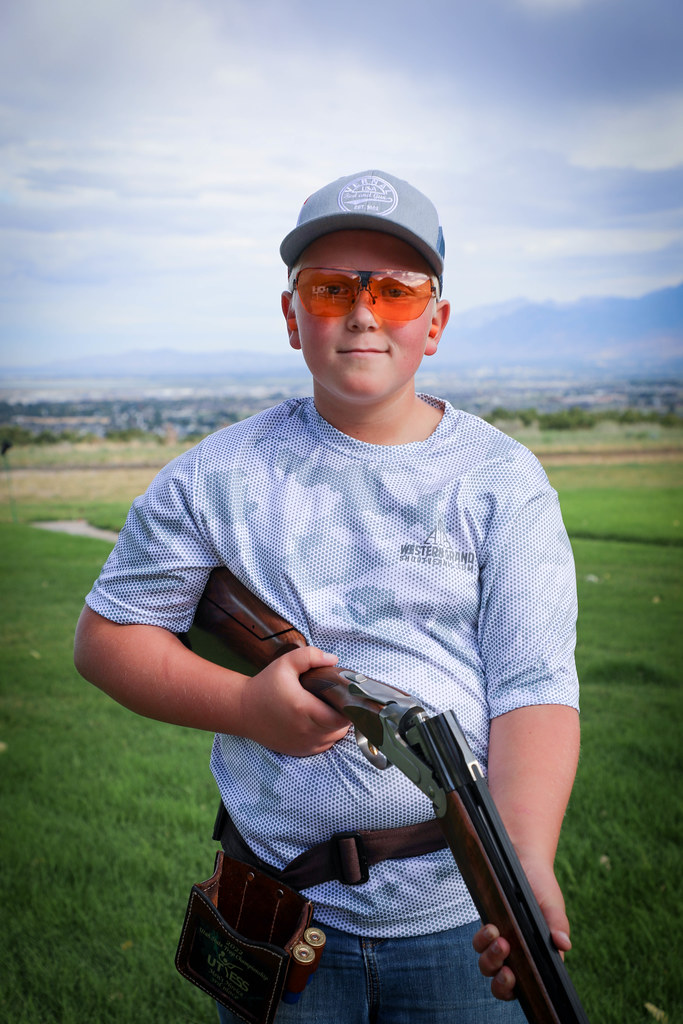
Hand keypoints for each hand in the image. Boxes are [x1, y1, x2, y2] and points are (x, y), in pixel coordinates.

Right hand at [237, 646, 350, 756]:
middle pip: (340, 728)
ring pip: (333, 739)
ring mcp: (302, 744)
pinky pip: (322, 746)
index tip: (344, 695)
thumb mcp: (285, 663)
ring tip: (329, 709)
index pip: (342, 717)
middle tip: (338, 699)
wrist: (243, 710)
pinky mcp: (298, 751)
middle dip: (344, 715)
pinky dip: (325, 735)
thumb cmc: (265, 685)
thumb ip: (310, 656)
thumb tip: (334, 660)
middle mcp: (305, 730)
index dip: (348, 707)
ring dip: (335, 726)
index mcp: (304, 709)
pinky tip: (319, 721)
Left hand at [471, 860, 571, 1000]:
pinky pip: (480, 944)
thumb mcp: (552, 903)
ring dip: (490, 959)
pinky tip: (491, 928)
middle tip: (506, 969)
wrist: (522, 859)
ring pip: (489, 966)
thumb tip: (564, 944)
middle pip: (504, 982)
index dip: (520, 989)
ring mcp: (503, 942)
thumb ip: (557, 923)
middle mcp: (519, 954)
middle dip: (501, 982)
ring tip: (497, 938)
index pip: (530, 984)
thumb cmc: (542, 885)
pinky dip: (482, 941)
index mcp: (539, 955)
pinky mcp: (489, 929)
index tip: (515, 977)